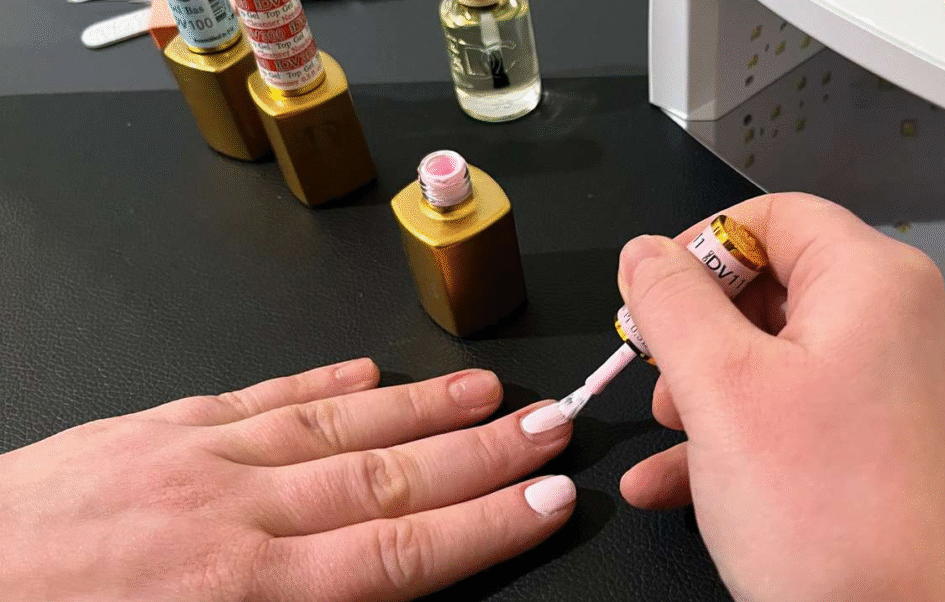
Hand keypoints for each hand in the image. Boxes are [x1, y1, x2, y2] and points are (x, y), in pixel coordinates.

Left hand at [0, 359, 574, 601]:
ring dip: (421, 408)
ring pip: (335, 427)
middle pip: (389, 478)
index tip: (548, 496)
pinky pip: (252, 400)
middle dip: (484, 453)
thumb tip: (375, 601)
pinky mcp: (148, 432)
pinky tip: (365, 373)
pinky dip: (318, 384)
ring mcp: (192, 464)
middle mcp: (233, 519)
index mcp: (246, 597)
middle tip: (552, 424)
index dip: (489, 524)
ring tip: (486, 390)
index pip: (402, 552)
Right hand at [616, 194, 944, 601]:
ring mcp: (911, 390)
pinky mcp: (901, 448)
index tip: (652, 294)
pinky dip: (748, 436)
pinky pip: (812, 416)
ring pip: (787, 360)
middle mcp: (908, 325)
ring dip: (711, 394)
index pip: (776, 216)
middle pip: (780, 288)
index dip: (700, 247)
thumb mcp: (719, 392)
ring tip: (666, 440)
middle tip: (654, 373)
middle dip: (700, 333)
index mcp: (877, 283)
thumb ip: (672, 304)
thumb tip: (646, 254)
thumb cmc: (832, 520)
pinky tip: (679, 484)